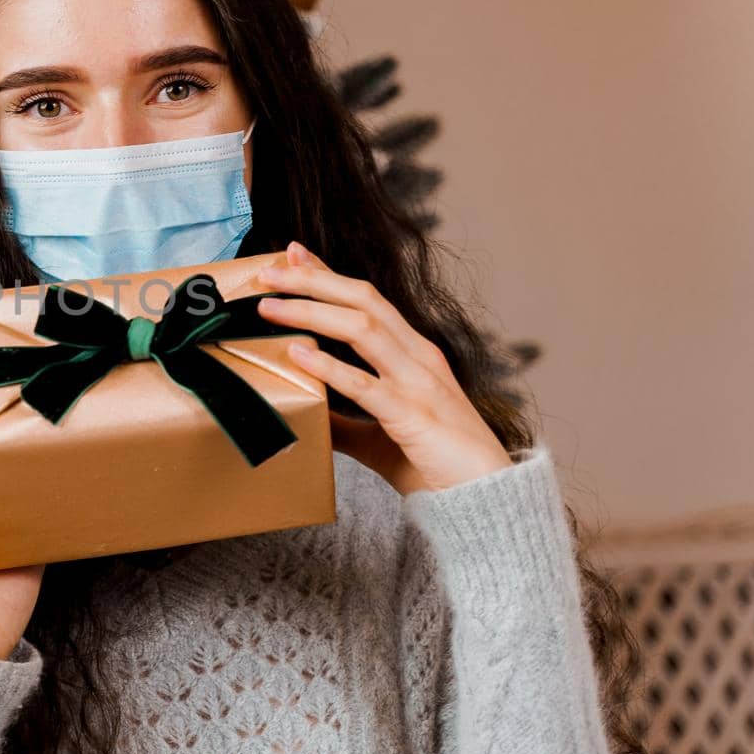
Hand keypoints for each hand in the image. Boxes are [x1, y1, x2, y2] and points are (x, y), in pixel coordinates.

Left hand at [253, 241, 514, 494]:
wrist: (484, 500)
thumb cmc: (436, 465)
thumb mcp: (378, 436)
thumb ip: (344, 420)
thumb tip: (306, 410)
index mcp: (414, 354)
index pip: (368, 300)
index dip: (329, 274)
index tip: (293, 253)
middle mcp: (418, 357)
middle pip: (364, 299)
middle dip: (313, 280)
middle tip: (268, 270)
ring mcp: (419, 382)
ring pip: (363, 327)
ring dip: (312, 311)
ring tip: (269, 307)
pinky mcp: (414, 415)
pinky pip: (366, 384)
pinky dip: (329, 365)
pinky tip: (298, 354)